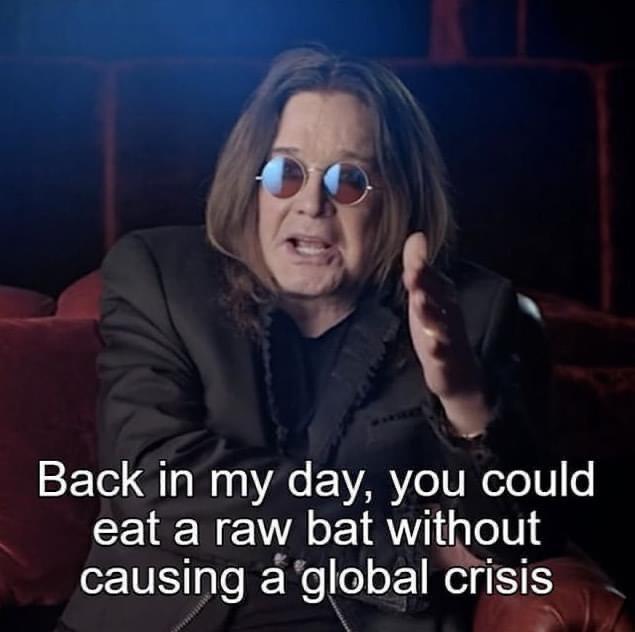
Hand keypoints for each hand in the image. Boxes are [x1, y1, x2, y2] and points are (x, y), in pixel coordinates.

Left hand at [402, 232, 490, 432]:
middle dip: (426, 283)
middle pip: (438, 296)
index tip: (414, 251)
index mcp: (443, 296)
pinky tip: (430, 345)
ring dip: (430, 312)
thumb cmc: (438, 327)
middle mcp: (448, 312)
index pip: (432, 277)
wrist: (457, 371)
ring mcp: (448, 336)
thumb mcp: (425, 296)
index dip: (422, 266)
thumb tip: (416, 235)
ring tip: (419, 301)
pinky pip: (442, 353)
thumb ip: (419, 268)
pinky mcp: (445, 359)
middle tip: (413, 270)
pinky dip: (437, 349)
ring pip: (440, 322)